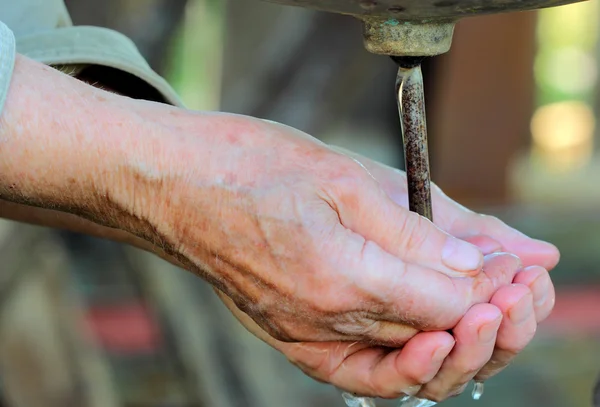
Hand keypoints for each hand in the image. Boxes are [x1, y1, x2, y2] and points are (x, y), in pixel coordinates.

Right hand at [117, 110, 526, 345]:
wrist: (175, 184)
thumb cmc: (250, 165)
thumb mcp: (348, 176)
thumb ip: (426, 226)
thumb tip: (496, 253)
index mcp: (340, 274)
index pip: (450, 300)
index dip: (496, 281)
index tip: (518, 256)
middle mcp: (322, 322)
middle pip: (435, 339)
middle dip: (492, 313)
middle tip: (516, 280)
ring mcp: (302, 338)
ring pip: (405, 363)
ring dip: (456, 340)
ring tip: (482, 301)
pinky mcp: (291, 339)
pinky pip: (362, 371)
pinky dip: (406, 357)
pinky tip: (427, 329)